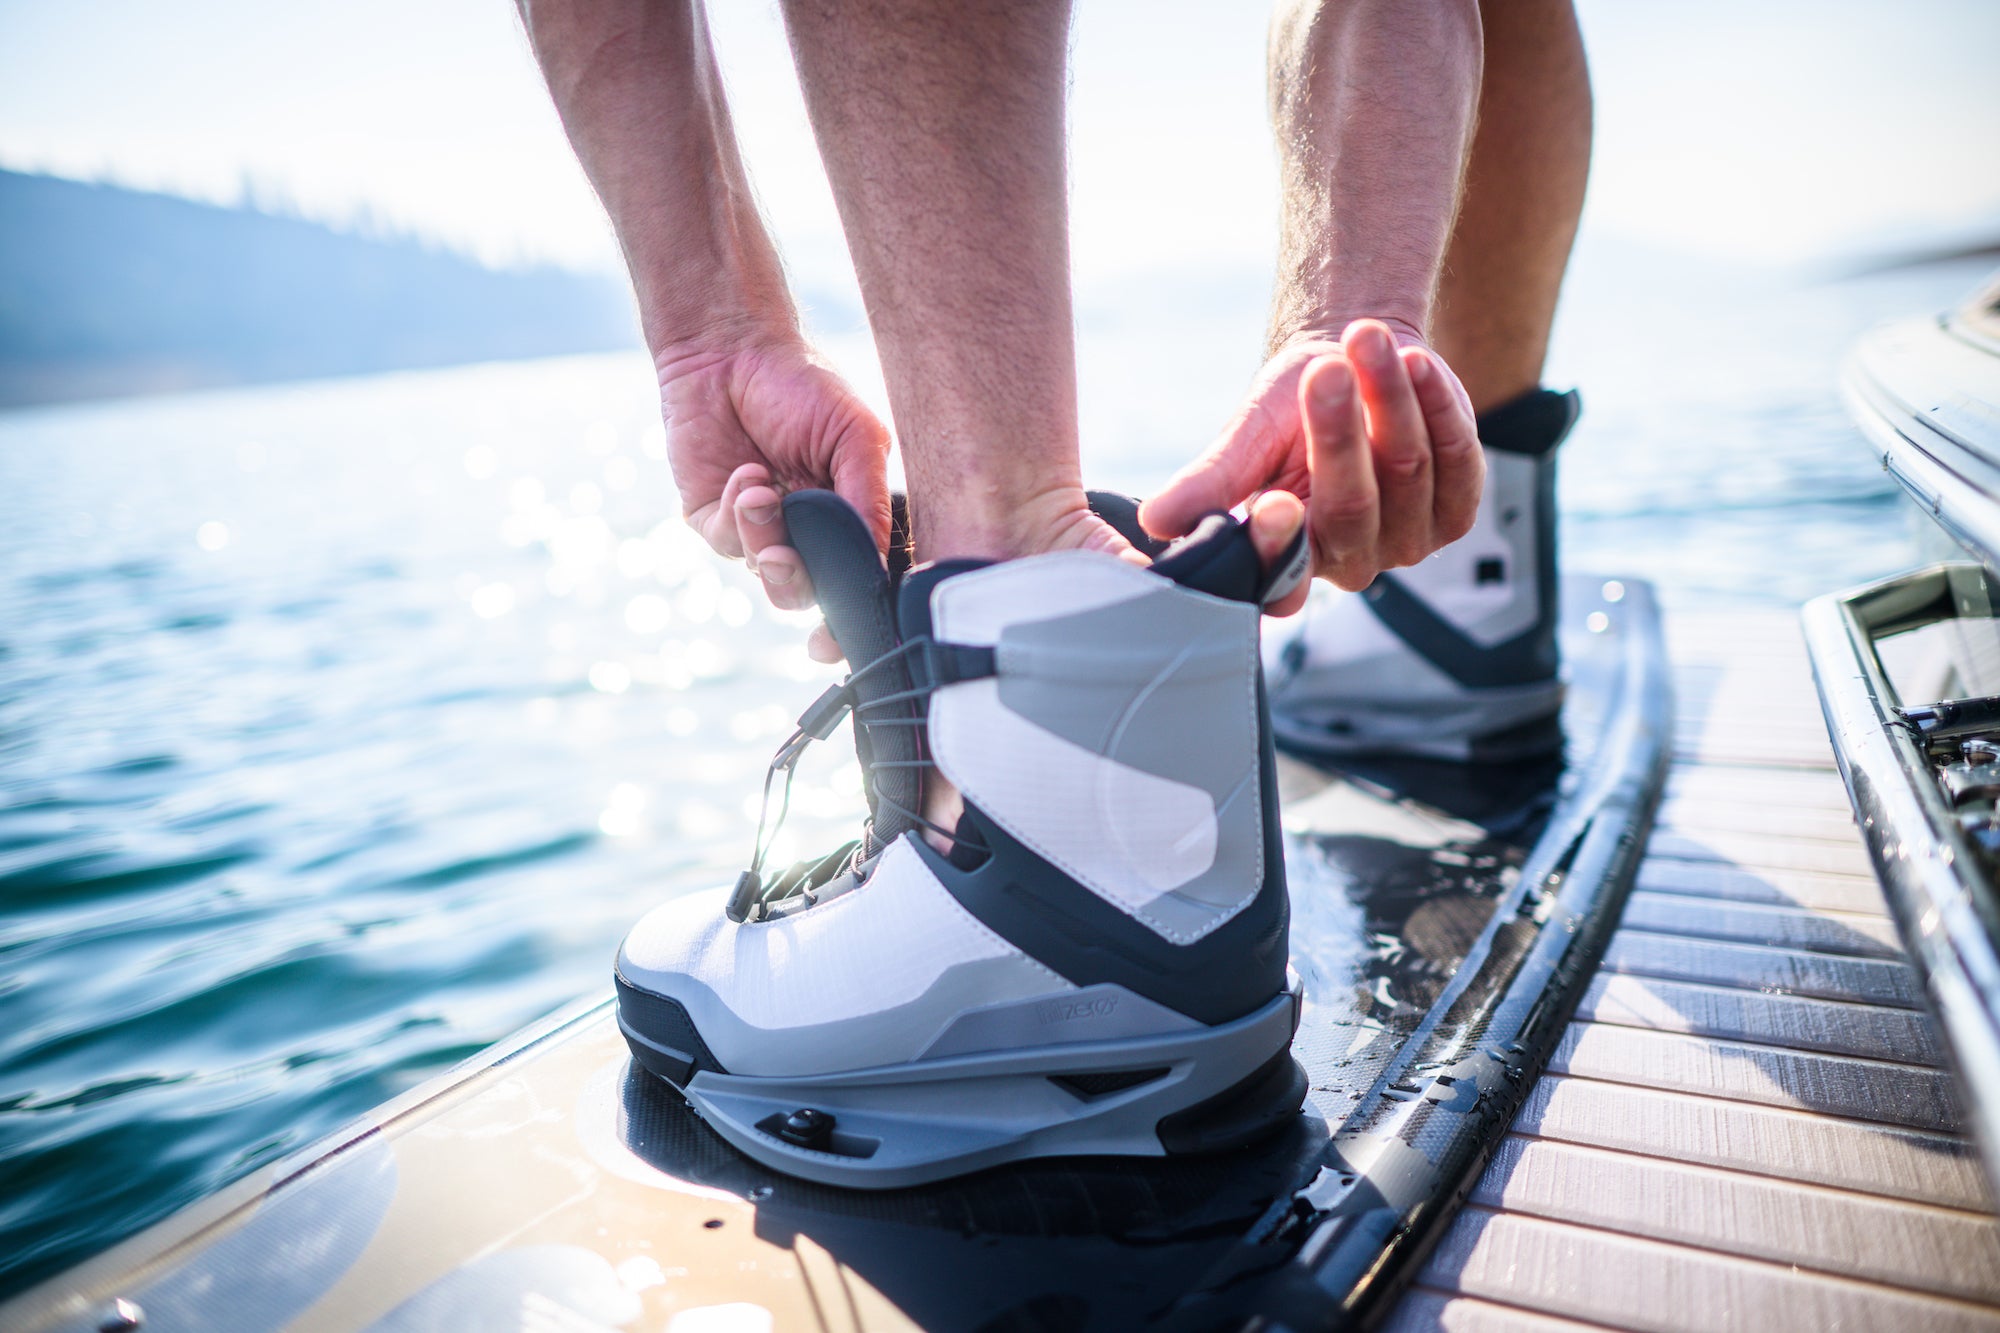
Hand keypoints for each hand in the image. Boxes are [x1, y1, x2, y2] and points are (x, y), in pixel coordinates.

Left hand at [658, 334, 891, 619]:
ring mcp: (759, 528)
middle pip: (806, 594)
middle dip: (796, 584)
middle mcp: (806, 531)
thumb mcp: (856, 439)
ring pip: (764, 574)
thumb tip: (876, 566)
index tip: (838, 639)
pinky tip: (743, 475)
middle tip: (787, 556)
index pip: (855, 581)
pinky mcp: (713, 518)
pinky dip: (735, 515)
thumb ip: (869, 503)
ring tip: (760, 489)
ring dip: (763, 540)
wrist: (730, 349)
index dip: (849, 619)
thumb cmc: (804, 385)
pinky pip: (726, 544)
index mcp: (849, 518)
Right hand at [1140, 318, 1482, 615]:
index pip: (1283, 573)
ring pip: (1407, 471)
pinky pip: (1457, 457)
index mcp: (1289, 560)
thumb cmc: (1286, 413)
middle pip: (1351, 504)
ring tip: (1366, 336)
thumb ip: (1209, 482)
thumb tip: (1154, 522)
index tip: (1272, 499)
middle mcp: (1351, 563)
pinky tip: (1413, 360)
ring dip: (1388, 397)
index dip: (1279, 542)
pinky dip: (1435, 404)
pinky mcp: (1456, 507)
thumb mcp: (1244, 440)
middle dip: (1338, 431)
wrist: (1347, 369)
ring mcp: (1409, 539)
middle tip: (1325, 369)